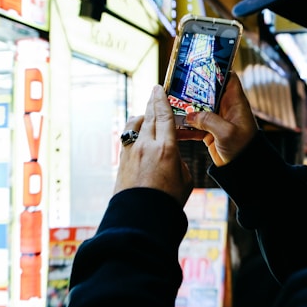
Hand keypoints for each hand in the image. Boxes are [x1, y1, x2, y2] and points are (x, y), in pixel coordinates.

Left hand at [115, 85, 192, 206]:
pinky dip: (135, 130)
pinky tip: (138, 133)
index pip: (165, 116)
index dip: (162, 100)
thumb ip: (178, 162)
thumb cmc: (167, 202)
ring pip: (135, 124)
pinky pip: (129, 137)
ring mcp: (132, 152)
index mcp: (167, 149)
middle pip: (149, 116)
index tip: (159, 88)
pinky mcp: (123, 160)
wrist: (139, 218)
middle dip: (152, 102)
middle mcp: (147, 146)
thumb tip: (170, 156)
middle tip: (155, 91)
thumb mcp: (184, 180)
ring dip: (142, 116)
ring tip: (147, 114)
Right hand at [179, 73, 257, 166]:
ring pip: (199, 109)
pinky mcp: (211, 132)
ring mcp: (218, 120)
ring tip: (170, 105)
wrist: (244, 169)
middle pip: (208, 92)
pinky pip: (195, 126)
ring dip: (186, 109)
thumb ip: (208, 120)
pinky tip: (174, 128)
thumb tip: (190, 116)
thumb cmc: (243, 148)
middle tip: (176, 85)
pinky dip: (185, 128)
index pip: (228, 78)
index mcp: (235, 102)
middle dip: (193, 89)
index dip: (217, 69)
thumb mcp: (226, 132)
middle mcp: (226, 108)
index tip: (200, 65)